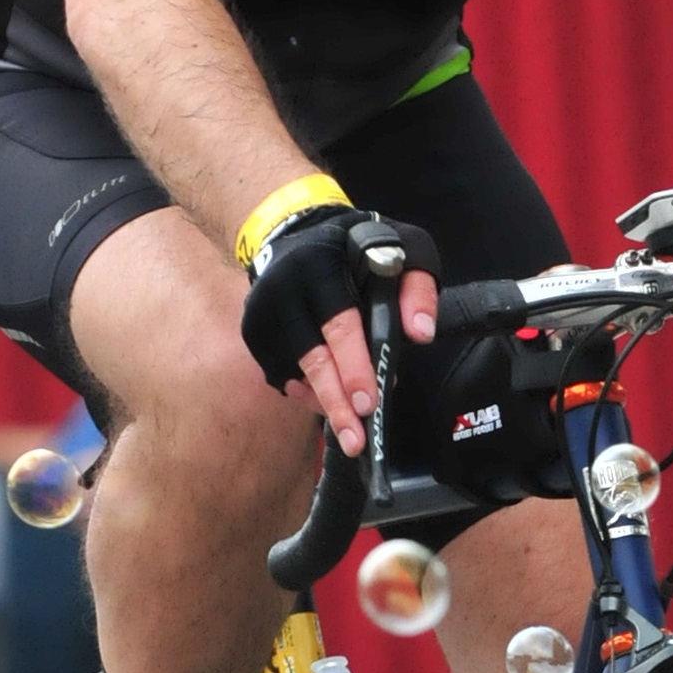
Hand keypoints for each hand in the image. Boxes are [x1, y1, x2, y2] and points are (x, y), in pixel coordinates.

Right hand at [239, 209, 440, 452]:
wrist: (295, 232)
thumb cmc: (357, 245)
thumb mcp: (401, 247)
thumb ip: (417, 287)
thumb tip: (420, 333)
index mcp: (321, 265)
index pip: (339, 324)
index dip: (354, 367)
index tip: (368, 405)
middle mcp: (283, 288)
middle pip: (310, 357)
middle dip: (335, 402)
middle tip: (356, 440)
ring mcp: (261, 311)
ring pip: (293, 371)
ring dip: (323, 402)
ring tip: (349, 430)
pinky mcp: (253, 330)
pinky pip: (279, 373)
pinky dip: (305, 391)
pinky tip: (327, 400)